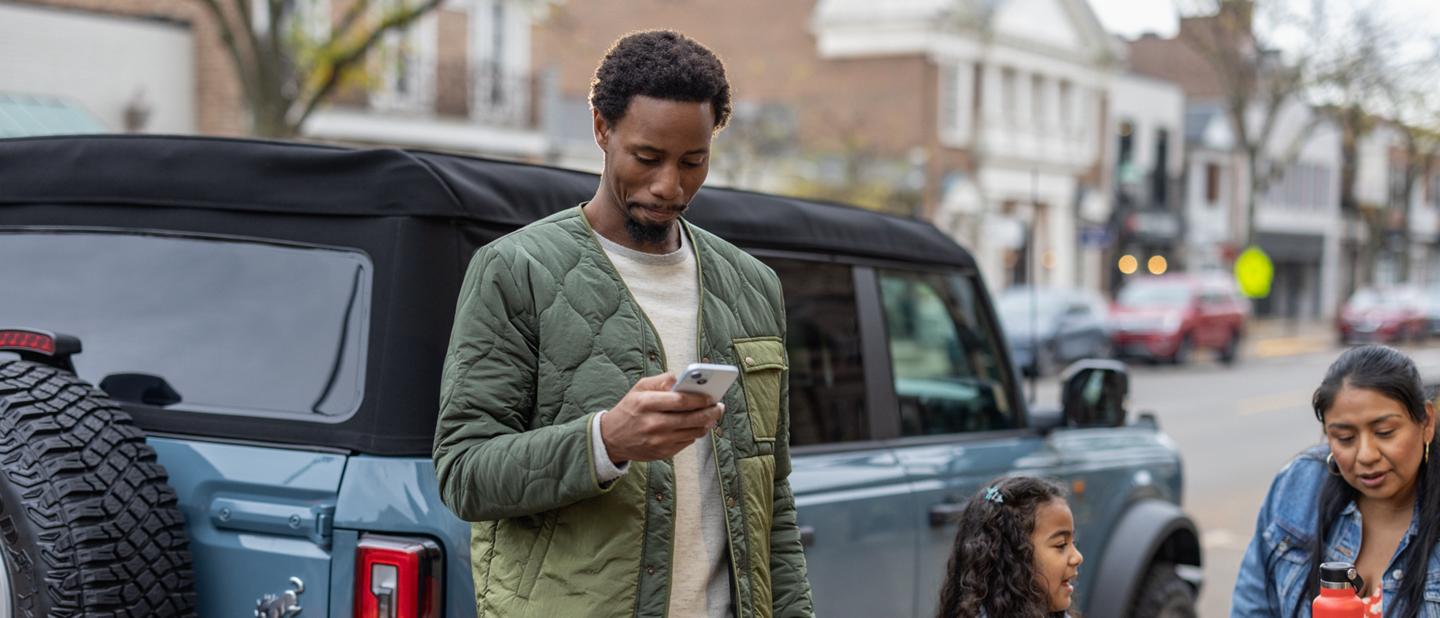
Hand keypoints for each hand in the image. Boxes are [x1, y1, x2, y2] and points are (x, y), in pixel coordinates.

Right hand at [599, 372, 723, 463]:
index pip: (680, 401)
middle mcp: (653, 423)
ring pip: (693, 432)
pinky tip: (696, 426)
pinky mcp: (662, 453)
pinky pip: (687, 442)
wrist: (611, 439)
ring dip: (706, 424)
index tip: (712, 396)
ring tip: (711, 416)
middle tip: (719, 407)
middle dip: (710, 412)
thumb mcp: (638, 389)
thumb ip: (660, 381)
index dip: (700, 398)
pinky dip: (694, 433)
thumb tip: (681, 378)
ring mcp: (658, 441)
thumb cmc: (628, 410)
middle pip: (691, 418)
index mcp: (646, 404)